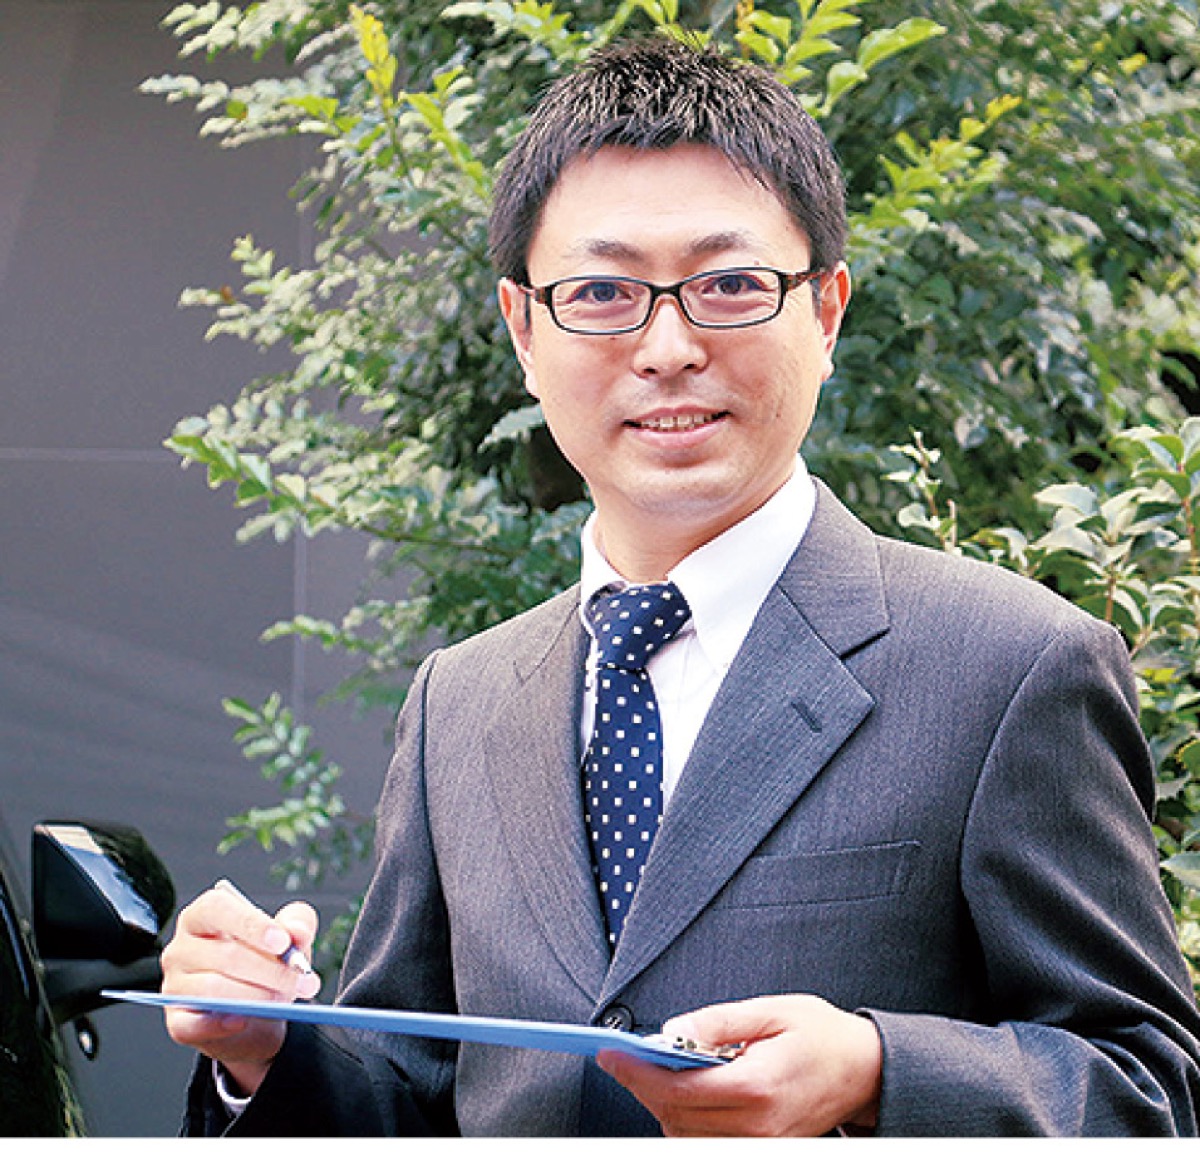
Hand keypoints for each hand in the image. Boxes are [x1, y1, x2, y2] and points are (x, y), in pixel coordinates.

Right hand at [159, 879, 320, 1095]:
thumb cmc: (264, 963)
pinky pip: (196, 1024)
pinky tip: (243, 1020)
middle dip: (271, 970)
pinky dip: (222, 1024)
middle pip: (224, 955)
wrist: (256, 1012)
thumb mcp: (287, 937)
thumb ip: (298, 924)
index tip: (283, 942)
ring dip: (256, 996)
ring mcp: (174, 986)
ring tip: (283, 999)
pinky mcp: (177, 1021)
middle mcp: (181, 948)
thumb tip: (298, 933)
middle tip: (301, 980)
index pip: (217, 908)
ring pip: (213, 990)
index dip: (251, 924)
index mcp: (203, 916)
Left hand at [596, 994, 881, 1136]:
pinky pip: (707, 1145)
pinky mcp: (763, 1149)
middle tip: (627, 1055)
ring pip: (685, 1138)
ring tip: (659, 1070)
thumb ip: (717, 1021)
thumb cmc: (820, 1033)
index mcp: (758, 1086)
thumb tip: (671, 1030)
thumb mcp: (770, 1010)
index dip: (635, 1073)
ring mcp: (761, 1144)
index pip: (678, 1090)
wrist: (865, 1070)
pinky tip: (686, 1094)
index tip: (609, 1054)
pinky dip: (685, 1123)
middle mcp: (758, 1126)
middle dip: (642, 1087)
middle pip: (674, 1118)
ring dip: (662, 1107)